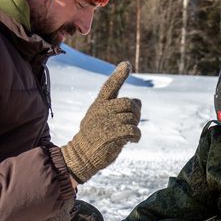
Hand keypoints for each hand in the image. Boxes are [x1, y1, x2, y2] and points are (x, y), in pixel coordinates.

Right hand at [61, 62, 141, 183]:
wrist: (81, 155)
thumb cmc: (95, 137)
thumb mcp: (102, 119)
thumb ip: (117, 108)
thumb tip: (138, 101)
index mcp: (99, 104)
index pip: (110, 86)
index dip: (119, 75)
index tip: (126, 64)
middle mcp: (101, 110)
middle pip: (130, 103)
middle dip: (136, 113)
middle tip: (132, 123)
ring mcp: (105, 121)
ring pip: (132, 118)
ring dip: (135, 127)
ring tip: (128, 135)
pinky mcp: (110, 134)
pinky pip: (132, 130)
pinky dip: (136, 135)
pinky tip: (133, 140)